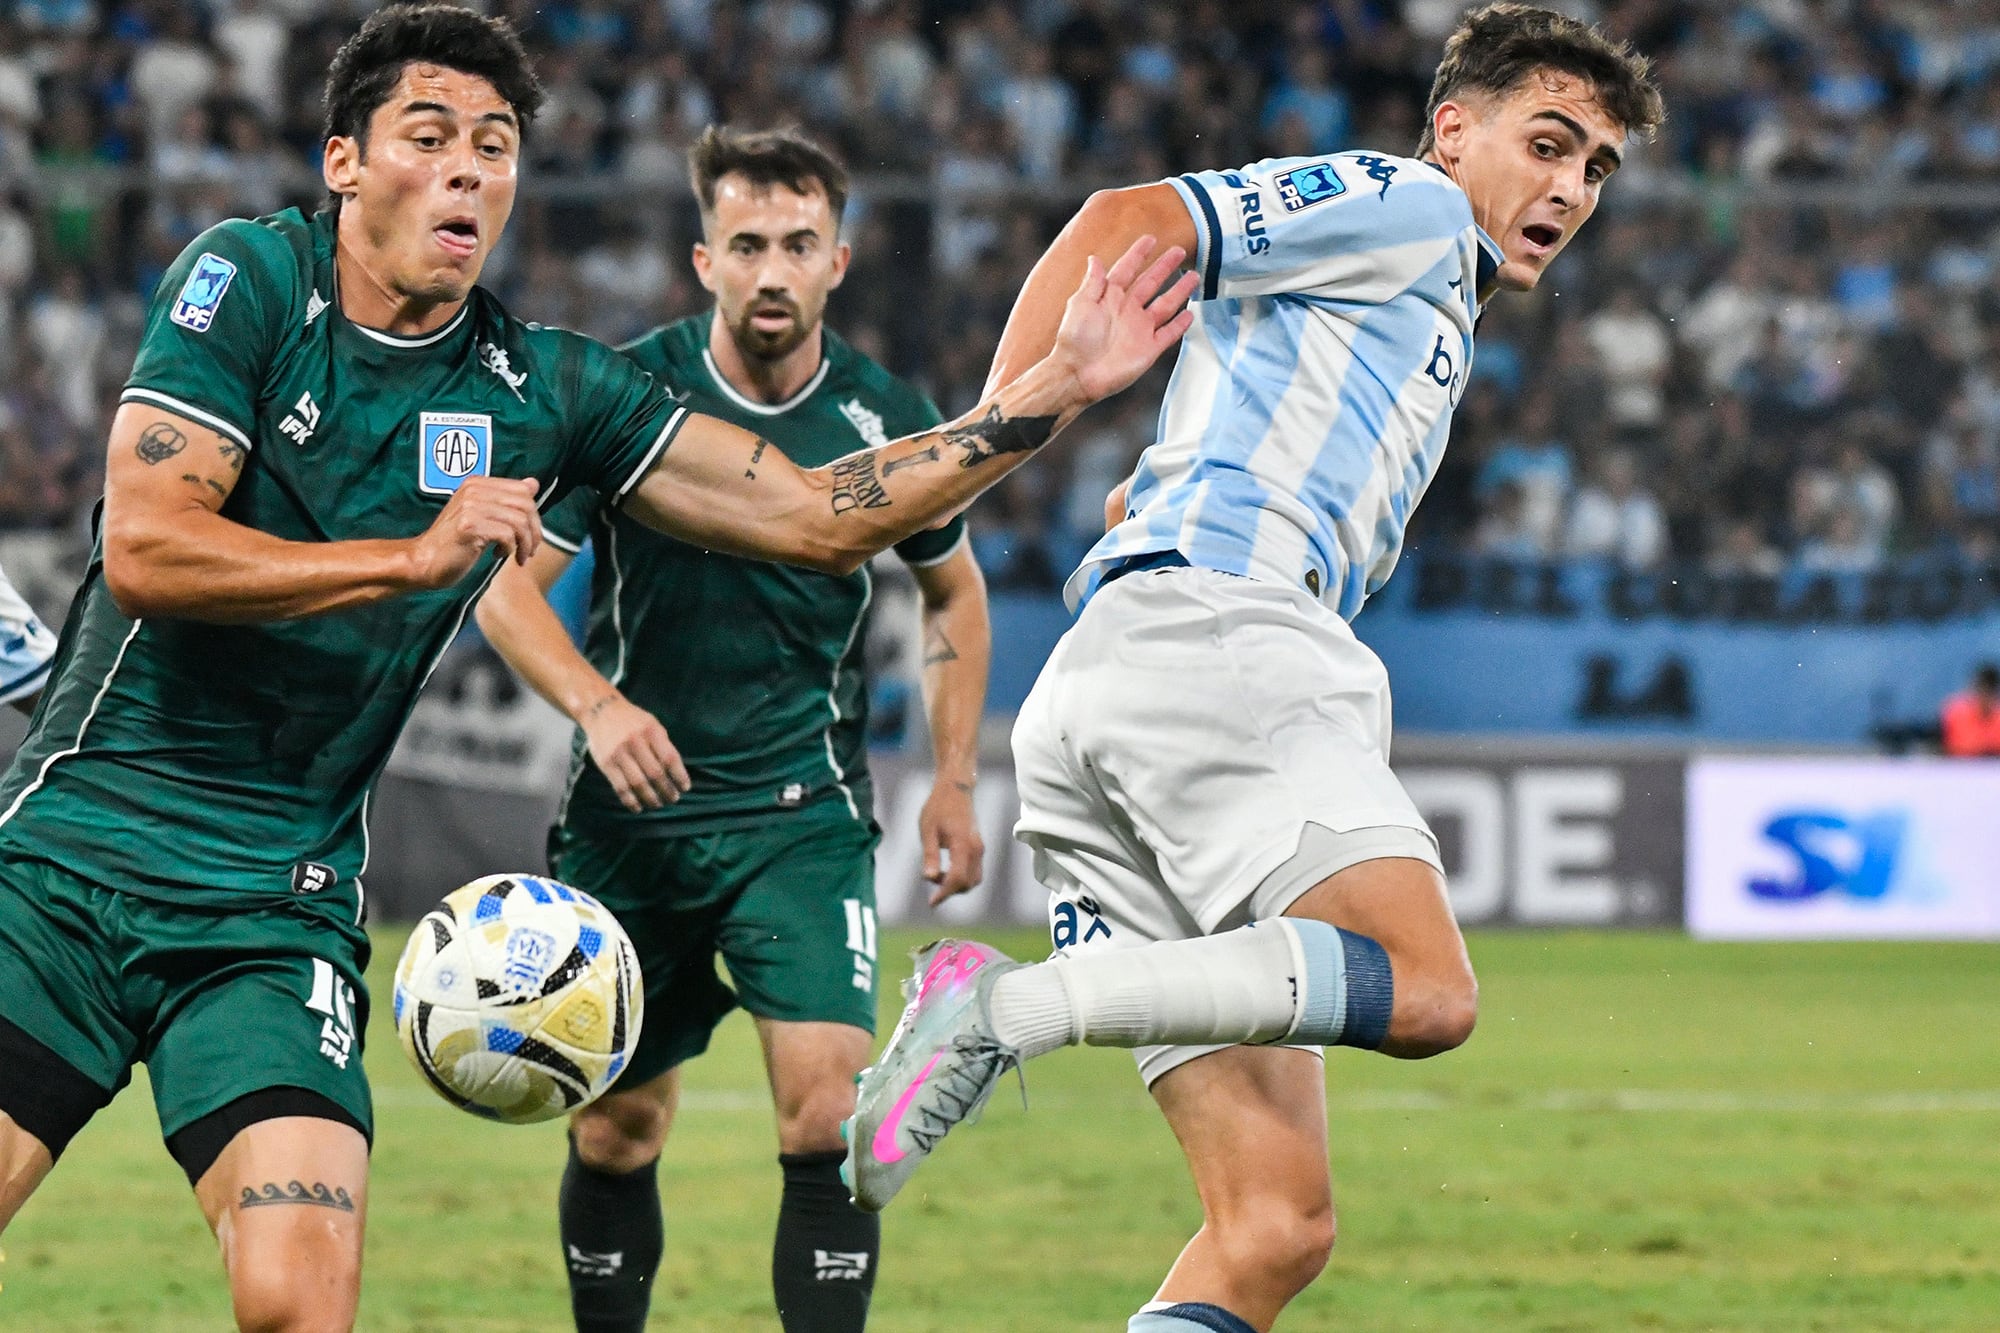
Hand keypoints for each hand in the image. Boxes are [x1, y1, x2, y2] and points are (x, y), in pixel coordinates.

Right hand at [408, 476, 542, 588]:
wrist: (424, 561)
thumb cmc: (455, 542)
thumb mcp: (482, 516)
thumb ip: (506, 500)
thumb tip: (533, 483)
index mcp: (477, 484)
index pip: (523, 490)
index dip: (534, 516)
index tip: (529, 535)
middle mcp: (474, 490)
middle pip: (526, 505)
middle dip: (534, 531)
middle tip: (529, 550)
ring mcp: (470, 506)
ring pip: (519, 521)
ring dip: (524, 544)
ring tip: (517, 556)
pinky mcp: (469, 526)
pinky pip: (507, 534)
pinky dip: (509, 548)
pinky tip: (498, 555)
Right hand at [581, 692, 689, 811]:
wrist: (601, 711)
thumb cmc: (633, 721)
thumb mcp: (652, 724)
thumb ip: (663, 745)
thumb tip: (677, 772)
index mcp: (652, 731)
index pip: (670, 758)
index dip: (679, 776)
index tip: (685, 788)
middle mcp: (635, 742)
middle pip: (655, 773)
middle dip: (666, 790)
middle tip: (673, 799)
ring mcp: (619, 753)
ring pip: (638, 783)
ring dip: (650, 798)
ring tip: (658, 804)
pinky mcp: (606, 764)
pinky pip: (620, 787)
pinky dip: (630, 801)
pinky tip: (638, 807)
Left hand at [919, 778, 984, 905]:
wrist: (955, 789)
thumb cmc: (938, 808)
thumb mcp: (927, 830)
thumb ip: (930, 855)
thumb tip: (928, 878)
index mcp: (962, 844)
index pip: (957, 878)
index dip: (944, 893)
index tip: (931, 903)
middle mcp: (976, 849)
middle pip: (968, 883)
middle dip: (950, 891)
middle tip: (931, 884)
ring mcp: (979, 849)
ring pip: (974, 879)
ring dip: (957, 885)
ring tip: (938, 876)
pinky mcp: (978, 848)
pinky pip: (974, 871)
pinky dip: (962, 878)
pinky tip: (946, 872)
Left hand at [1052, 237, 1198, 404]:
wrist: (1078, 375)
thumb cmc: (1074, 340)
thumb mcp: (1080, 304)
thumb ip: (1092, 282)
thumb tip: (1094, 259)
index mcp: (1109, 298)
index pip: (1127, 269)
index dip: (1138, 254)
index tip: (1150, 239)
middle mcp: (1127, 311)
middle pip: (1151, 283)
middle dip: (1164, 267)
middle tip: (1179, 251)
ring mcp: (1140, 330)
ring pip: (1165, 305)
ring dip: (1179, 291)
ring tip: (1193, 276)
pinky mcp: (1149, 350)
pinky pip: (1169, 334)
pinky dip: (1180, 325)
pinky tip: (1190, 313)